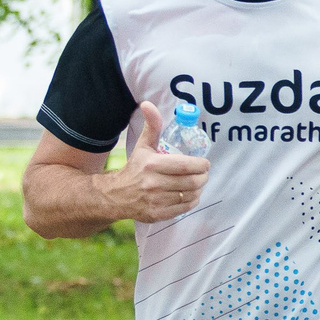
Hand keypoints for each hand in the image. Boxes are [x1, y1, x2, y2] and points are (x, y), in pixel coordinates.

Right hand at [107, 101, 209, 221]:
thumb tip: (148, 104)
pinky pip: (185, 208)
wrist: (115, 195)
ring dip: (198, 189)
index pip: (187, 165)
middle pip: (193, 182)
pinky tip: (188, 194)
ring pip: (191, 195)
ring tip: (195, 183)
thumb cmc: (135, 168)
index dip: (202, 165)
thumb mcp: (143, 146)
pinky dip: (191, 201)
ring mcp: (156, 201)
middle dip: (203, 177)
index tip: (204, 163)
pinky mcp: (158, 215)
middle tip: (202, 174)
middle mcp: (154, 184)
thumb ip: (152, 126)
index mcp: (152, 164)